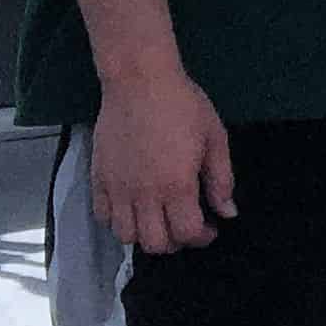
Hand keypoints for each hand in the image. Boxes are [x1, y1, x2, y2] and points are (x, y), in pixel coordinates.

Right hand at [91, 65, 234, 252]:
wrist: (140, 82)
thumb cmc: (183, 105)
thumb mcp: (215, 138)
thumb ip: (221, 179)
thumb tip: (227, 213)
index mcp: (176, 186)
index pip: (187, 233)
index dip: (202, 238)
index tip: (211, 227)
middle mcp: (143, 195)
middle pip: (154, 244)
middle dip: (175, 242)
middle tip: (185, 225)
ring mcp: (117, 189)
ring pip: (125, 236)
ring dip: (144, 235)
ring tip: (159, 218)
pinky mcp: (98, 179)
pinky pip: (102, 216)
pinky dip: (117, 221)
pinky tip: (132, 207)